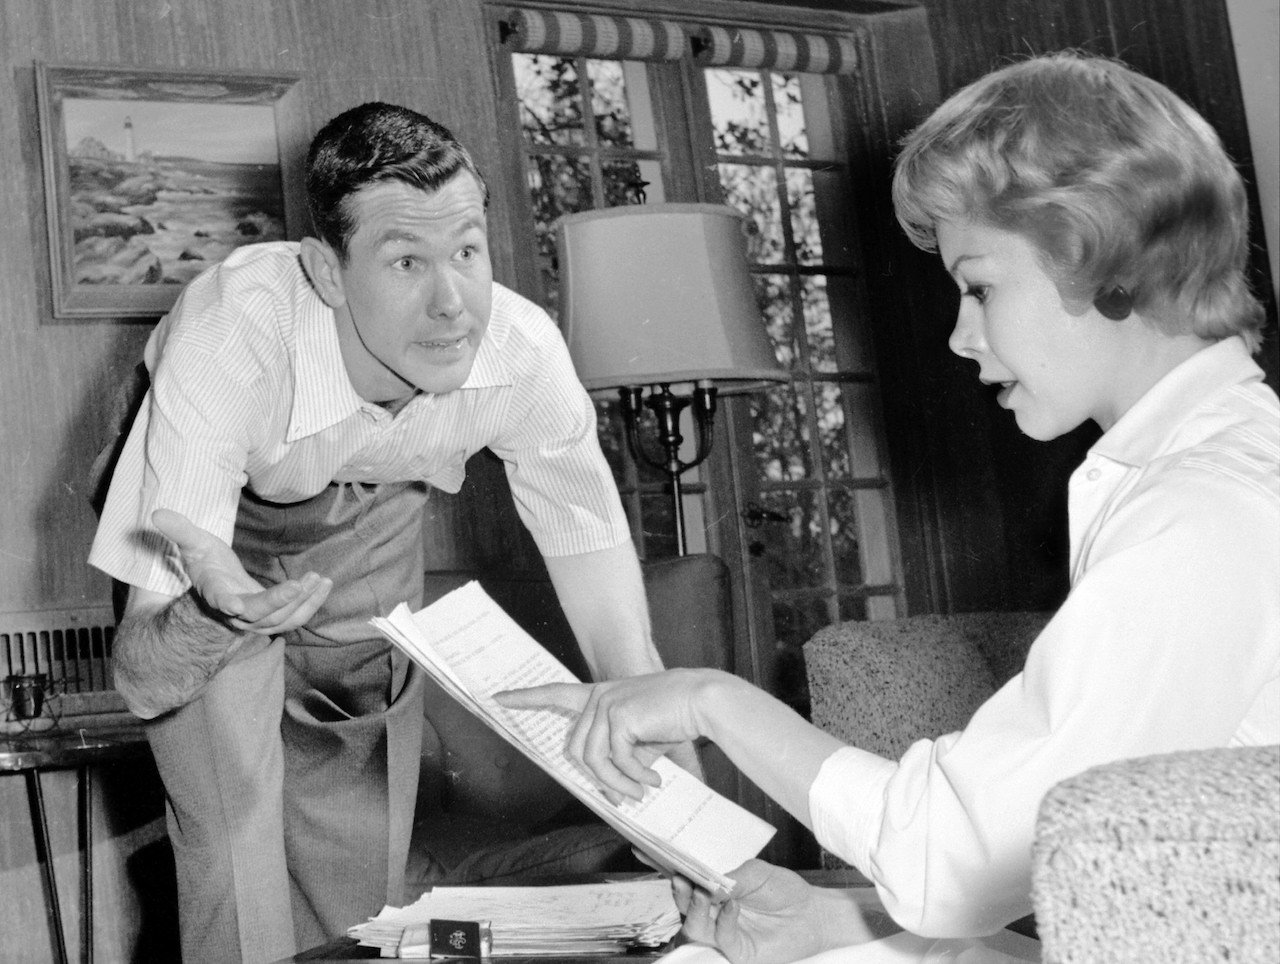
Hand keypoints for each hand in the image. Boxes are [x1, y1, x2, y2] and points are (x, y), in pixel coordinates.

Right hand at [153, 508, 331, 634]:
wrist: (219, 590)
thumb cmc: (208, 564)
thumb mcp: (194, 544)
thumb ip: (180, 530)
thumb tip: (156, 512)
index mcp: (215, 593)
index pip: (219, 601)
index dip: (227, 603)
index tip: (235, 605)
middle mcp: (236, 612)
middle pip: (258, 615)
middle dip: (279, 602)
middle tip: (300, 584)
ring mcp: (256, 619)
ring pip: (281, 620)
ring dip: (302, 602)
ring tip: (318, 579)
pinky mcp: (274, 618)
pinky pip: (295, 617)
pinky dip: (312, 604)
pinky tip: (325, 584)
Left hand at [494, 668, 723, 801]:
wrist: (702, 700)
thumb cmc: (675, 719)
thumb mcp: (642, 740)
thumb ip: (621, 758)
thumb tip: (611, 793)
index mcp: (599, 696)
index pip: (555, 694)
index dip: (526, 697)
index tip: (499, 697)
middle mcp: (598, 697)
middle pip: (576, 750)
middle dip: (601, 780)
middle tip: (626, 797)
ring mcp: (606, 703)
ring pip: (593, 759)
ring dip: (618, 782)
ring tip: (642, 790)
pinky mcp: (619, 714)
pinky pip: (615, 759)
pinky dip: (633, 776)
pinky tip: (652, 779)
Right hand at [677, 860, 885, 963]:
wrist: (812, 912)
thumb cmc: (784, 891)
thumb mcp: (756, 873)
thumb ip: (731, 878)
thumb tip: (709, 884)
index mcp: (717, 894)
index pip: (691, 889)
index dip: (681, 880)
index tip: (676, 869)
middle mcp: (716, 915)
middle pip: (687, 910)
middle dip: (682, 896)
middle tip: (684, 881)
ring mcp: (727, 934)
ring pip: (697, 929)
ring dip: (696, 911)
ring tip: (703, 893)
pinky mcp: (740, 951)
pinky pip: (723, 939)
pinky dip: (724, 921)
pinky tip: (732, 905)